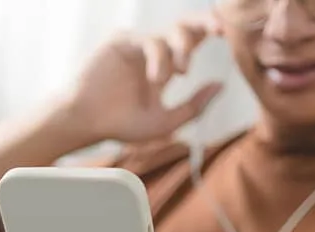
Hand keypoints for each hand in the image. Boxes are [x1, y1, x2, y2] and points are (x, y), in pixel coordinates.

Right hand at [62, 14, 225, 144]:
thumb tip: (221, 85)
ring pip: (169, 33)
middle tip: (219, 29)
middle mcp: (153, 52)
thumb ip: (194, 106)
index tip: (227, 34)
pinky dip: (159, 58)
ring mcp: (137, 45)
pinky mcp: (122, 42)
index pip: (192, 41)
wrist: (87, 123)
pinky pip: (149, 41)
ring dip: (182, 51)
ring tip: (182, 73)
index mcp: (165, 66)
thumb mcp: (166, 122)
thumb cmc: (121, 124)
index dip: (209, 32)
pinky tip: (157, 78)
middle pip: (184, 25)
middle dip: (204, 23)